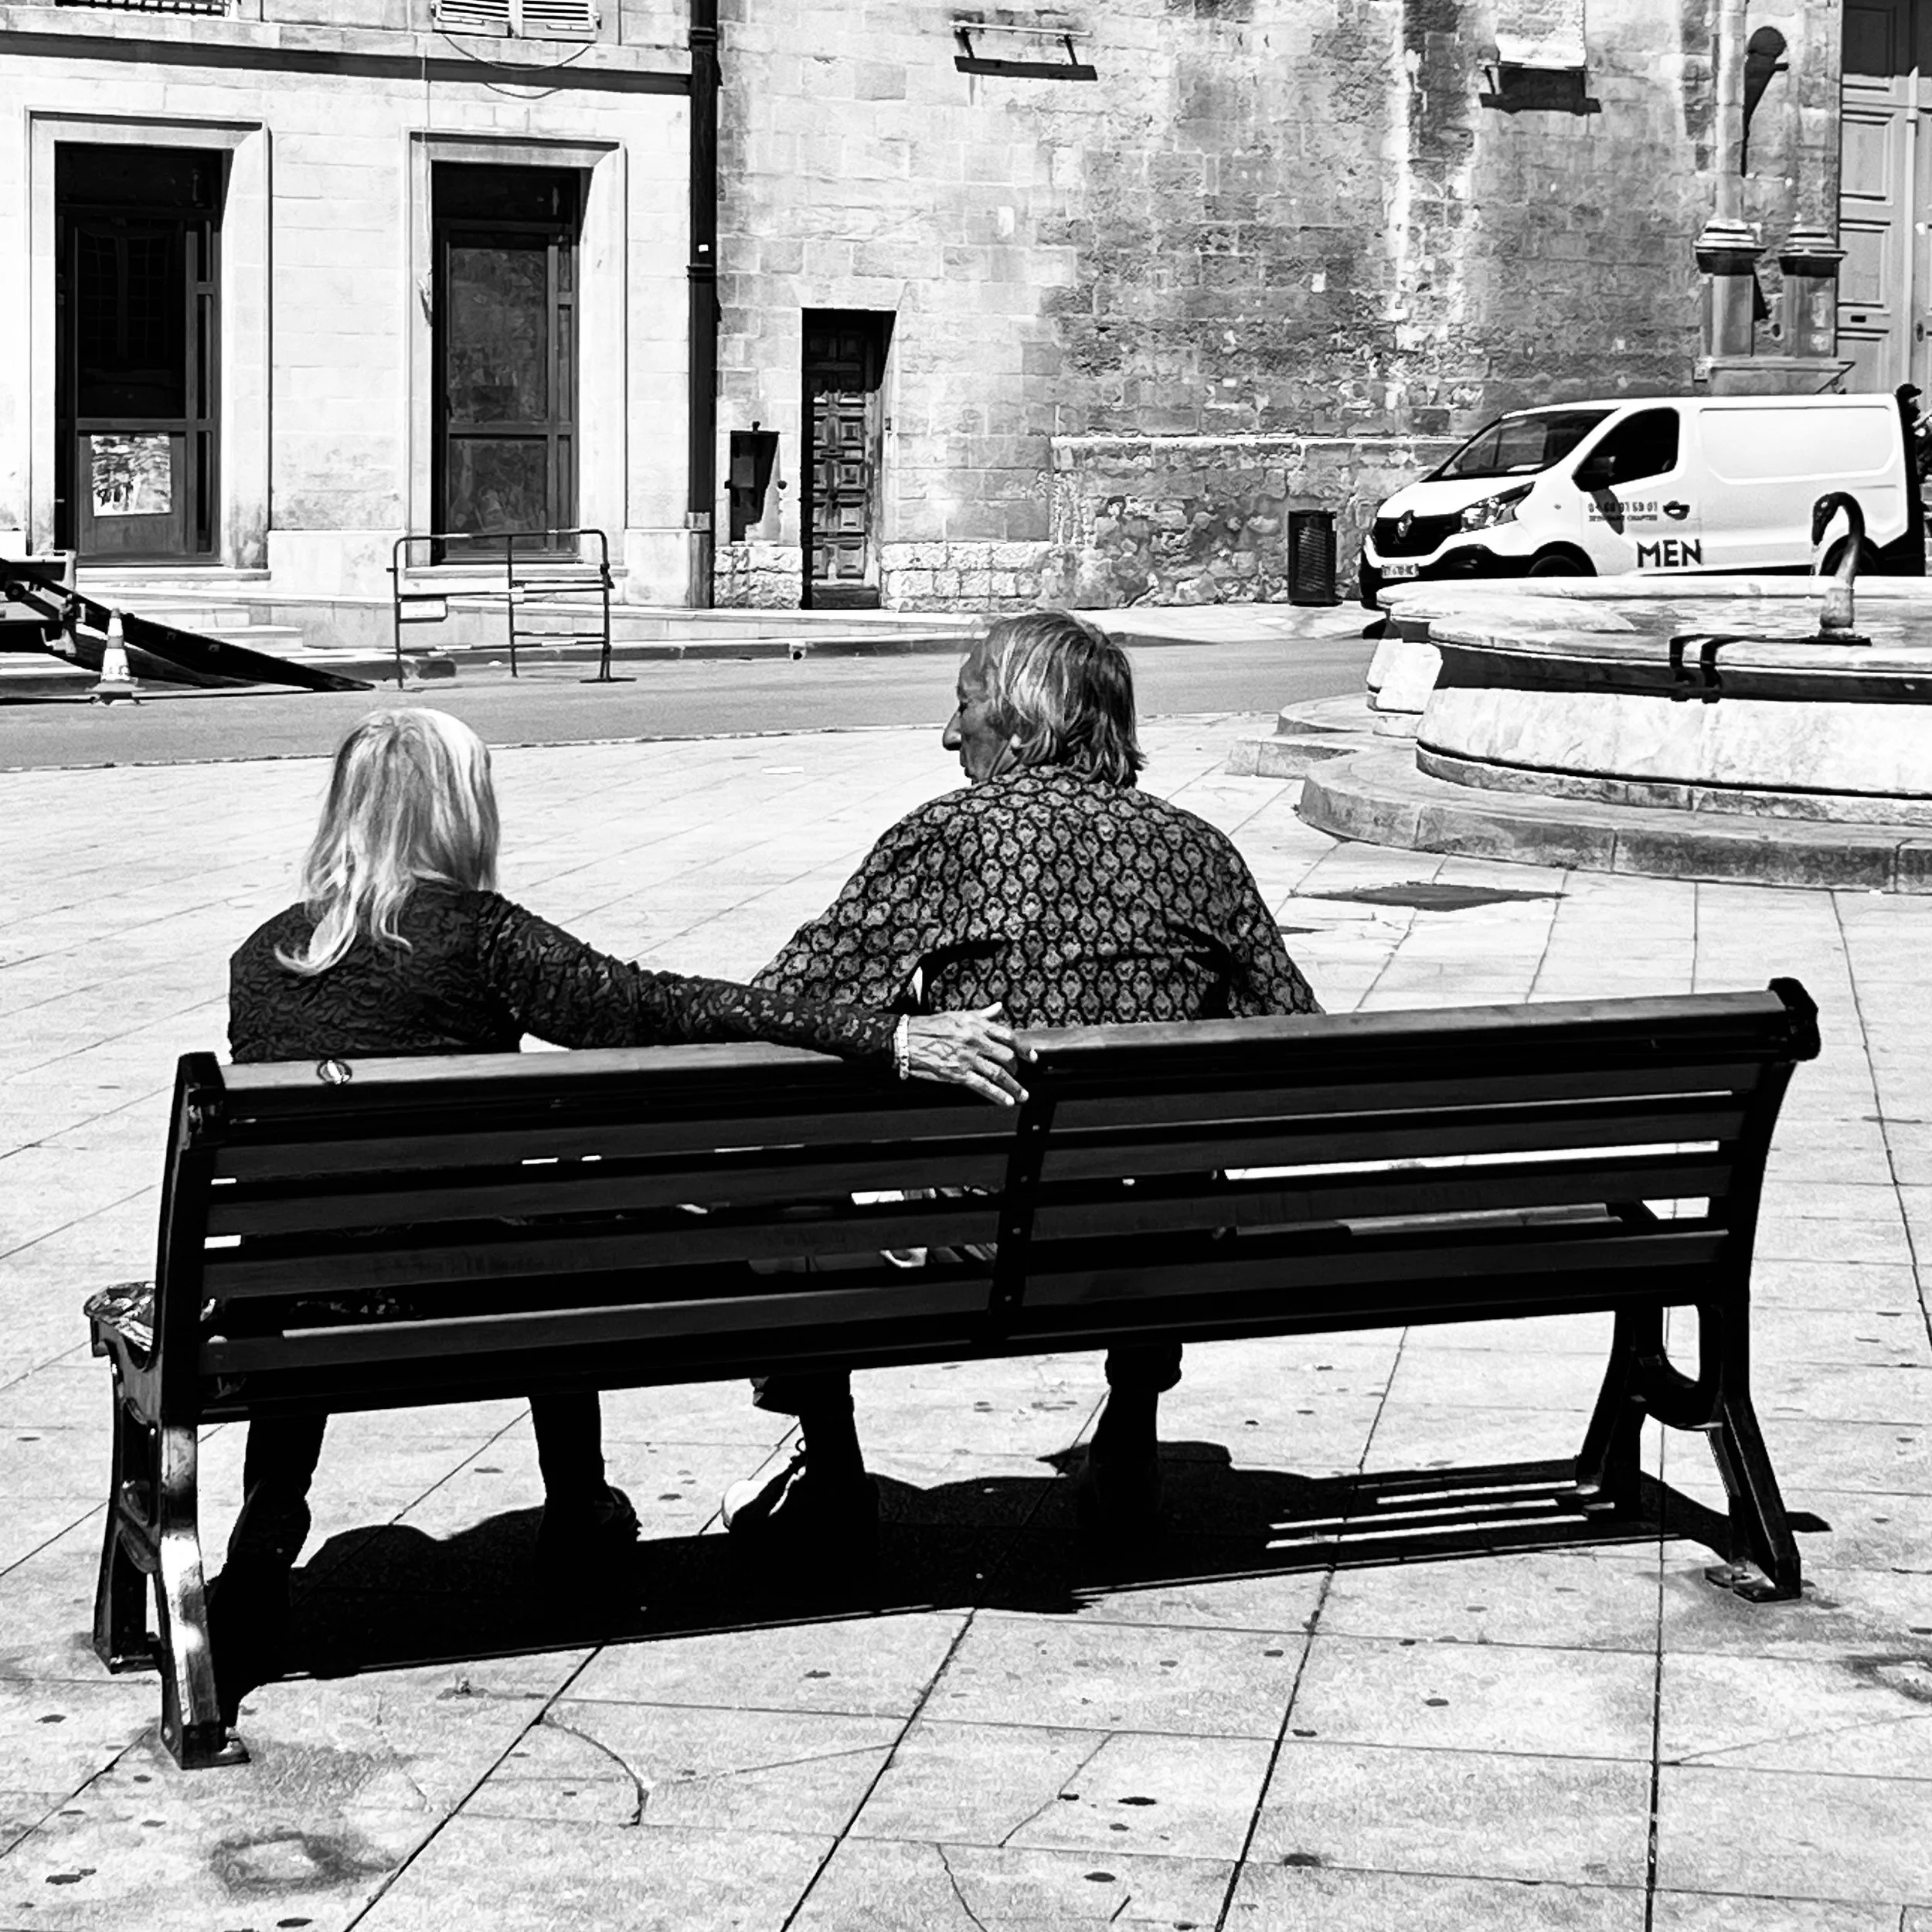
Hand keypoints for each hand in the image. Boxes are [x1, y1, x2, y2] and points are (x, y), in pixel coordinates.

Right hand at [903, 1004, 1031, 1105]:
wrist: (906, 1039)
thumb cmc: (930, 1026)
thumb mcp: (958, 1015)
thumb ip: (981, 1015)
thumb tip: (998, 1008)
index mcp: (976, 1025)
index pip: (1008, 1036)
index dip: (1023, 1048)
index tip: (1032, 1056)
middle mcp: (975, 1041)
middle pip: (1006, 1056)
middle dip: (1018, 1068)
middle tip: (1021, 1075)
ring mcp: (968, 1058)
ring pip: (998, 1073)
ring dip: (1014, 1086)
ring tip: (1022, 1095)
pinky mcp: (958, 1074)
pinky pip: (983, 1086)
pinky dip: (997, 1095)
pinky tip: (1007, 1101)